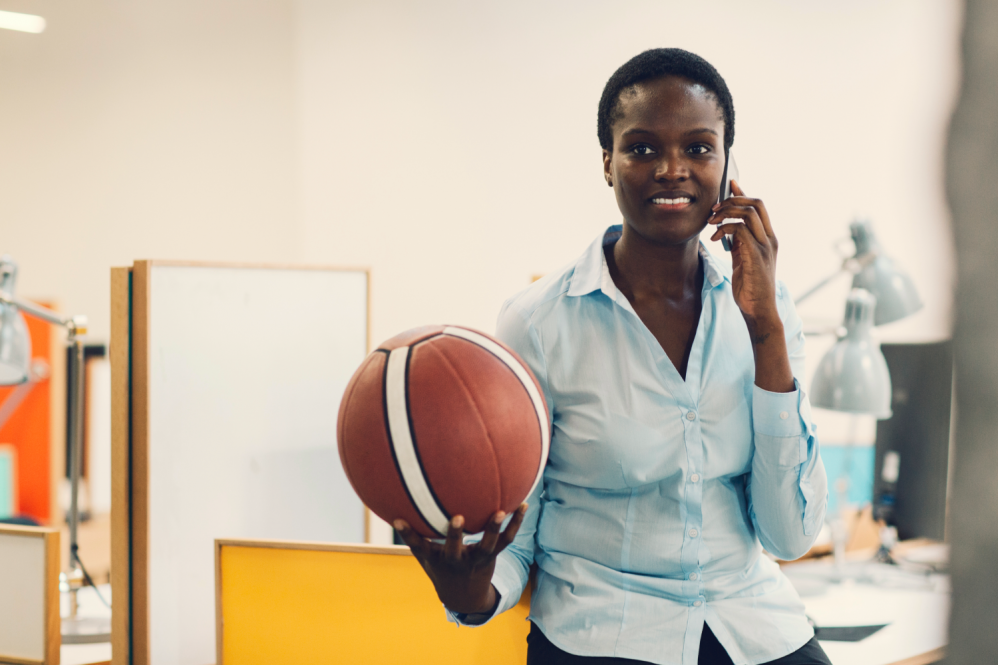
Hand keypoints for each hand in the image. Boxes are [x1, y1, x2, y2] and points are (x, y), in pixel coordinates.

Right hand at [394, 504, 527, 614]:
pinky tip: (523, 506)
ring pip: (487, 545)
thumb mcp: (425, 558)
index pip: (419, 547)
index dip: (409, 535)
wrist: (465, 596)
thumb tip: (394, 513)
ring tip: (500, 512)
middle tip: (456, 517)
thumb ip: (413, 537)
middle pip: (455, 548)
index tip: (399, 521)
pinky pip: (507, 540)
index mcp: (437, 560)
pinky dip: (516, 523)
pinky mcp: (493, 556)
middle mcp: (456, 561)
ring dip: (494, 529)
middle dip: (455, 534)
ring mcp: (477, 559)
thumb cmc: (440, 568)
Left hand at [708, 180, 793, 392]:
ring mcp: (765, 247)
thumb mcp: (742, 260)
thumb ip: (738, 243)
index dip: (743, 192)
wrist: (758, 310)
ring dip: (726, 213)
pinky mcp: (757, 256)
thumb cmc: (749, 288)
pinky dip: (726, 229)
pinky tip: (716, 238)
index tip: (729, 184)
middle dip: (733, 200)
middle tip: (713, 210)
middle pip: (756, 203)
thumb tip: (726, 228)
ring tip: (712, 223)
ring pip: (749, 213)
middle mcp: (770, 239)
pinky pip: (741, 231)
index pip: (759, 206)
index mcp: (768, 238)